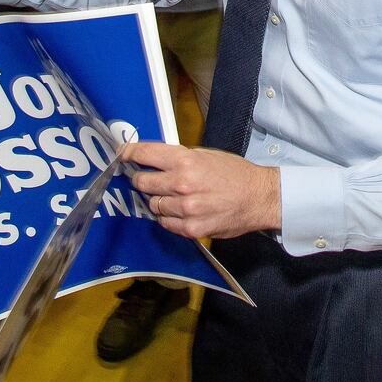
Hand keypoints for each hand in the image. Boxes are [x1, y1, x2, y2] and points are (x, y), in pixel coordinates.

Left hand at [125, 142, 280, 239]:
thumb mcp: (207, 155)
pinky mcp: (190, 228)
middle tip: (146, 179)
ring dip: (157, 200)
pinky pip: (165, 223)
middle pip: (142, 182)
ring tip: (172, 197)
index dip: (129, 153)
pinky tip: (179, 211)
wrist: (259, 198)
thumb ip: (179, 158)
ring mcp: (185, 209)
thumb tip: (155, 160)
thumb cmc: (235, 174)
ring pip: (152, 204)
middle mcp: (182, 184)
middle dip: (141, 179)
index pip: (145, 155)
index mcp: (186, 161)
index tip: (122, 154)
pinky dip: (168, 217)